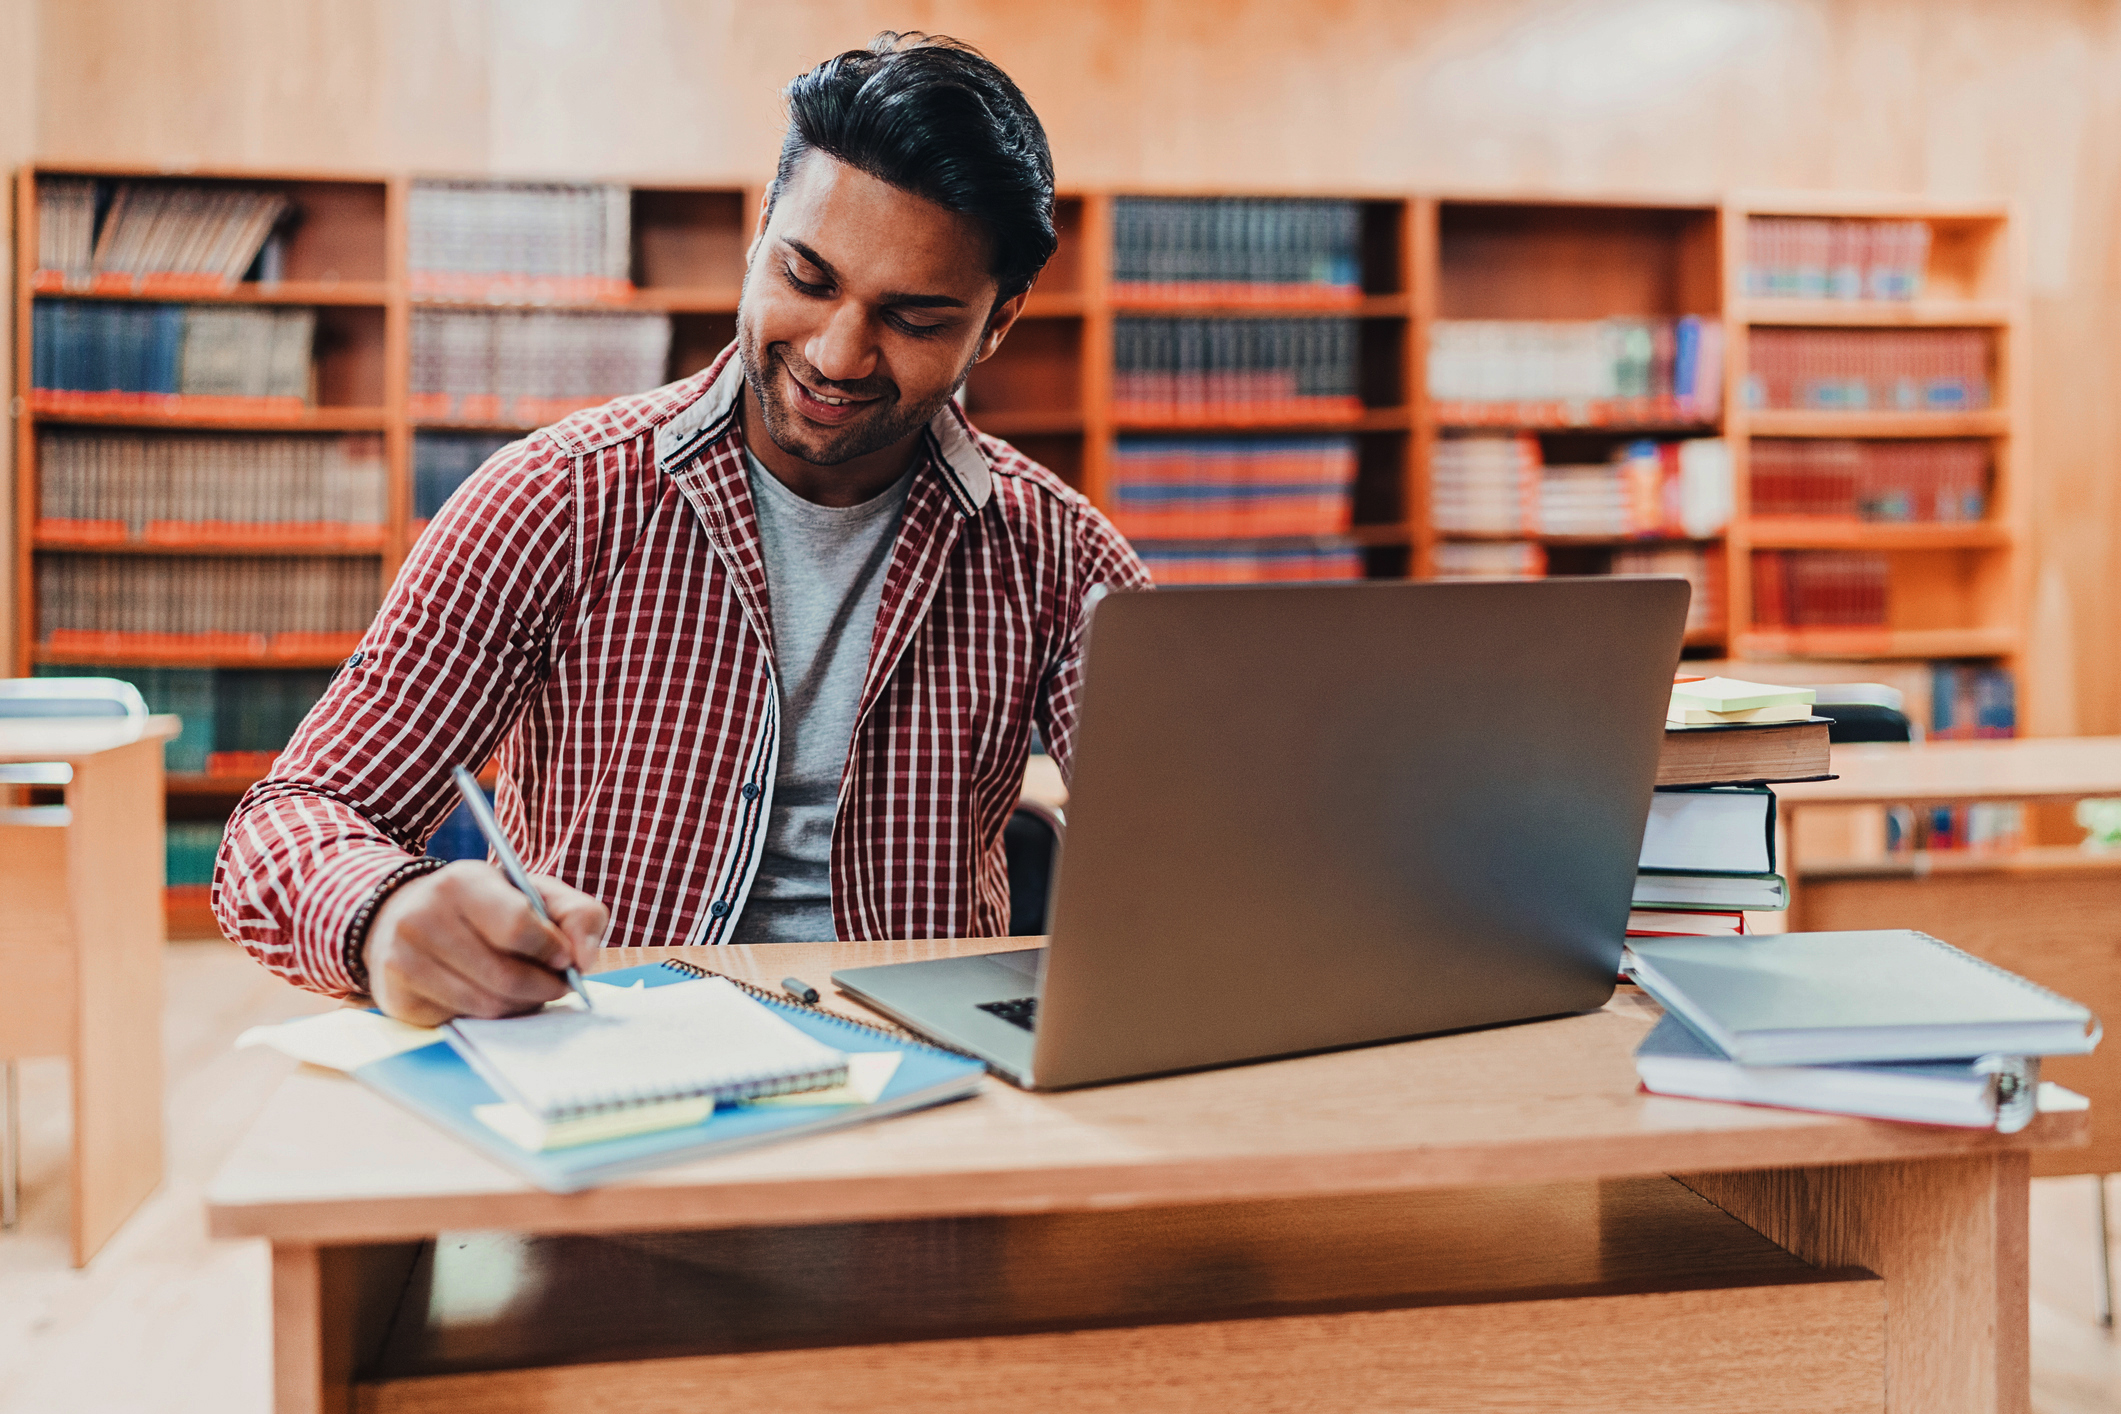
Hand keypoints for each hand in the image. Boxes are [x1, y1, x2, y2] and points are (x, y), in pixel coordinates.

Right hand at [363, 861, 608, 1025]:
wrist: (408, 916)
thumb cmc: (488, 906)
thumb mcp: (536, 892)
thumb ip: (578, 915)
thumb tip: (582, 960)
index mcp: (461, 882)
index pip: (517, 926)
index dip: (551, 949)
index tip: (564, 957)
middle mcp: (422, 917)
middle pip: (505, 976)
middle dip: (544, 987)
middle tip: (558, 985)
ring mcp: (403, 960)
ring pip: (487, 1005)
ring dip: (521, 1005)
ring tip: (529, 990)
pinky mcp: (398, 998)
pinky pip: (462, 1021)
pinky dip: (489, 1016)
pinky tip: (491, 995)